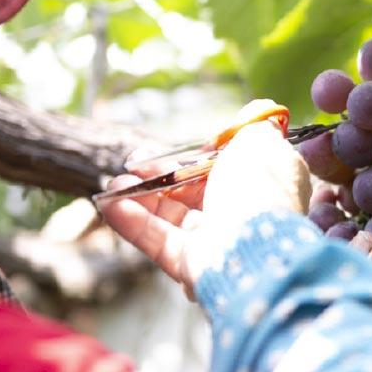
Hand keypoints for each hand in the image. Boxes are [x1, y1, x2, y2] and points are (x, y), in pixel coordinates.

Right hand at [99, 101, 310, 297]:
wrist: (255, 245)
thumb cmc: (258, 188)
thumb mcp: (261, 142)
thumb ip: (254, 125)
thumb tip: (260, 108)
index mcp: (263, 185)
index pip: (224, 167)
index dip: (196, 157)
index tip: (174, 148)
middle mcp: (241, 213)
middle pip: (192, 190)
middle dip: (159, 175)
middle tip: (134, 163)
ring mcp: (216, 240)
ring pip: (170, 216)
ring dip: (139, 196)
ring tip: (114, 183)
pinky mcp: (192, 263)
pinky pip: (157, 240)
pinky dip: (132, 222)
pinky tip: (109, 204)